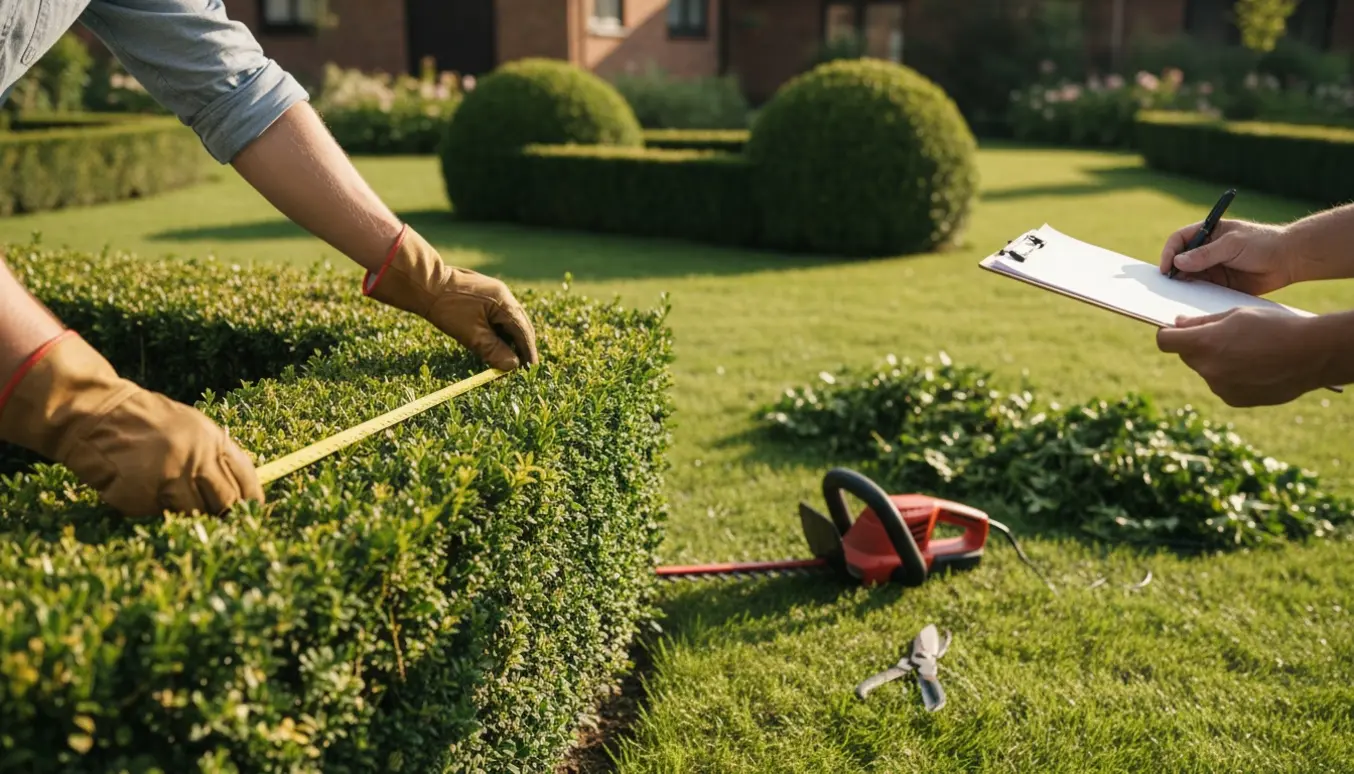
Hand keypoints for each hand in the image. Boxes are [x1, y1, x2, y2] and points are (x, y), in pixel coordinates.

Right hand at [0, 332, 264, 516]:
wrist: (96, 413)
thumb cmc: (146, 421)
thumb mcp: (192, 427)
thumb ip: (214, 454)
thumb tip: (238, 492)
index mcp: (212, 440)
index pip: (245, 478)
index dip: (250, 499)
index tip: (249, 512)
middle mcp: (195, 459)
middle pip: (225, 502)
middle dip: (221, 511)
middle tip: (212, 514)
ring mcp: (167, 478)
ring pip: (192, 513)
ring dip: (181, 508)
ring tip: (162, 487)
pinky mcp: (140, 496)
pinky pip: (155, 512)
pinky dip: (148, 505)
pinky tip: (137, 484)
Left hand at [363, 225, 538, 370]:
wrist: (424, 283)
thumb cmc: (447, 308)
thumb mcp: (471, 334)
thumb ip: (494, 350)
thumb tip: (513, 365)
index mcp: (504, 303)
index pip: (523, 331)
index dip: (528, 351)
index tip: (531, 368)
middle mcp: (503, 294)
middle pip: (521, 323)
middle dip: (523, 344)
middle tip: (524, 364)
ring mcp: (494, 290)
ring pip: (510, 318)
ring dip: (512, 336)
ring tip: (511, 354)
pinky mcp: (484, 291)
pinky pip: (500, 312)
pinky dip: (501, 328)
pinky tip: (496, 338)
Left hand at [1156, 307, 1327, 406]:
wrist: (1312, 354)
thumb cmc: (1275, 327)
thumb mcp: (1237, 314)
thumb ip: (1202, 322)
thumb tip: (1178, 324)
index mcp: (1204, 344)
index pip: (1165, 341)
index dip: (1168, 334)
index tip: (1176, 330)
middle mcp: (1207, 368)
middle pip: (1187, 356)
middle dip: (1198, 346)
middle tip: (1224, 336)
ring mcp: (1220, 387)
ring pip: (1207, 370)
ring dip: (1218, 361)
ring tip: (1249, 351)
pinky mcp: (1234, 399)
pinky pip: (1223, 385)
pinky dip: (1232, 376)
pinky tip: (1256, 367)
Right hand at [1159, 218, 1292, 295]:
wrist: (1290, 260)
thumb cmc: (1263, 244)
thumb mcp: (1232, 245)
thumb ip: (1205, 254)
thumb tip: (1177, 262)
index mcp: (1208, 232)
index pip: (1179, 240)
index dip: (1169, 252)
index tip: (1166, 268)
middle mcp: (1207, 250)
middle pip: (1180, 259)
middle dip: (1172, 271)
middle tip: (1168, 284)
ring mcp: (1213, 267)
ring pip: (1189, 276)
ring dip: (1183, 284)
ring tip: (1178, 294)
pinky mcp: (1220, 283)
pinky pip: (1202, 289)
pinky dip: (1195, 294)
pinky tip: (1193, 299)